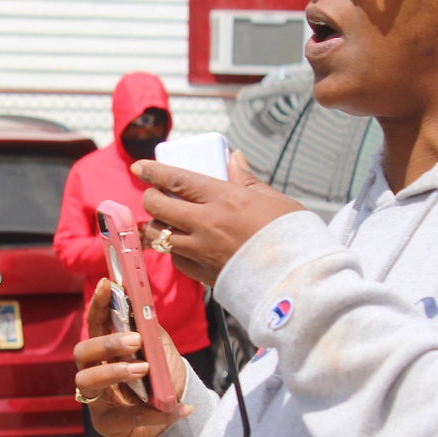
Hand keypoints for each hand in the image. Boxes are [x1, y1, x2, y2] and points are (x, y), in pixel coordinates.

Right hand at [74, 278, 191, 436]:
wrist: (170, 412)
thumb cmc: (159, 377)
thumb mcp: (159, 350)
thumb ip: (150, 331)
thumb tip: (144, 308)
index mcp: (104, 349)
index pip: (94, 323)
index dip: (97, 304)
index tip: (107, 284)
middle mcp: (93, 370)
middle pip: (81, 351)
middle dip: (106, 343)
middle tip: (136, 340)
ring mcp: (96, 397)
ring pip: (86, 380)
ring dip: (115, 371)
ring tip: (143, 370)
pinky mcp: (107, 422)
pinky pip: (125, 416)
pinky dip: (154, 412)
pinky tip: (180, 408)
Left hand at [132, 150, 303, 284]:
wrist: (299, 279)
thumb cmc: (291, 235)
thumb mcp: (272, 199)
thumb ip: (246, 179)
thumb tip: (233, 157)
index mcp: (225, 200)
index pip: (177, 180)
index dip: (153, 172)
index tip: (138, 167)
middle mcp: (206, 224)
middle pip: (157, 208)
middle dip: (150, 198)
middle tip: (155, 195)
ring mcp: (201, 251)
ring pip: (159, 236)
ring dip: (157, 226)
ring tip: (167, 221)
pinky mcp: (203, 274)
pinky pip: (175, 259)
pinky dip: (174, 250)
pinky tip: (185, 245)